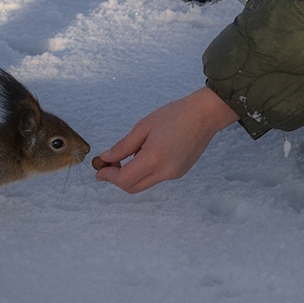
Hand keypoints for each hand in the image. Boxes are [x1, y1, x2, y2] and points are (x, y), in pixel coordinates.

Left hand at [92, 86, 238, 193]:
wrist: (205, 114)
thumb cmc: (175, 115)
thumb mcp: (143, 126)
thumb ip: (123, 146)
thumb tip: (106, 158)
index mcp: (154, 158)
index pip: (124, 179)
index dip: (108, 177)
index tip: (99, 171)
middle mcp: (165, 171)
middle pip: (133, 187)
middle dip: (117, 179)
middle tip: (109, 165)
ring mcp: (174, 174)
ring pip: (144, 183)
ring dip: (132, 174)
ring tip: (131, 153)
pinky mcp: (180, 172)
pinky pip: (156, 177)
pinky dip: (145, 171)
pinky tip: (148, 153)